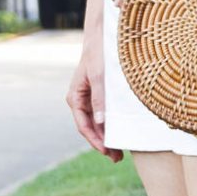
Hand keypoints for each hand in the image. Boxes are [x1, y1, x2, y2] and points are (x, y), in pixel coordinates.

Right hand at [65, 29, 123, 163]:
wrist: (102, 36)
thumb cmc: (98, 53)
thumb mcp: (99, 76)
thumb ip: (100, 98)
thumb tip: (101, 122)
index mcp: (76, 97)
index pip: (84, 126)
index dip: (95, 140)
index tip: (106, 151)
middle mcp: (81, 101)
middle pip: (91, 128)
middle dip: (103, 144)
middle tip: (117, 159)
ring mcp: (90, 100)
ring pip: (98, 124)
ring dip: (107, 138)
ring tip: (119, 154)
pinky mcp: (101, 97)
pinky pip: (105, 116)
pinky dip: (111, 127)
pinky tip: (120, 135)